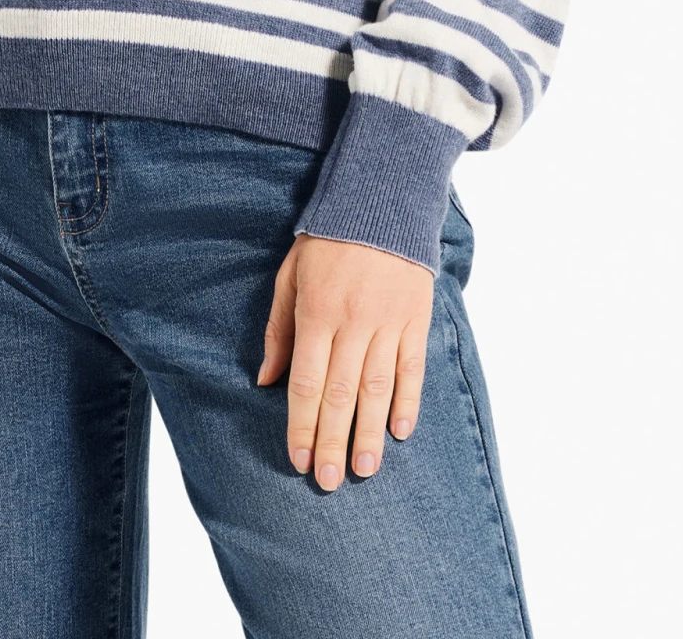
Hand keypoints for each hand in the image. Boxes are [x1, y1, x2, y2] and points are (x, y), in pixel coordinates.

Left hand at [257, 232, 433, 489]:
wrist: (381, 201)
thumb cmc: (327, 240)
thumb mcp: (289, 275)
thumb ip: (279, 328)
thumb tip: (266, 380)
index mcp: (316, 312)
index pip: (305, 382)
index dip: (299, 425)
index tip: (297, 459)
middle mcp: (352, 323)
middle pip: (339, 394)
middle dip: (331, 442)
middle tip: (327, 481)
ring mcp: (387, 322)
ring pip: (377, 389)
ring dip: (369, 433)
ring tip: (364, 471)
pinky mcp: (415, 319)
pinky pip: (412, 368)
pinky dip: (408, 401)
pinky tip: (401, 431)